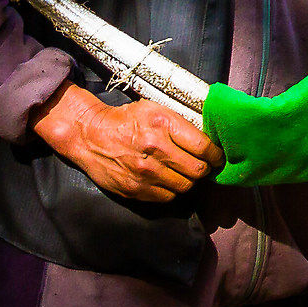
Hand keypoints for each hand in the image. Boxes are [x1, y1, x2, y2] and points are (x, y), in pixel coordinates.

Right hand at [33, 85, 221, 201]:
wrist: (91, 135)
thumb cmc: (126, 120)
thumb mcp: (156, 109)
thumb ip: (181, 124)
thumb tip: (208, 139)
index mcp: (163, 124)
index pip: (203, 147)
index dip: (215, 155)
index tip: (216, 156)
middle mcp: (155, 149)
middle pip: (197, 170)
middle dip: (204, 169)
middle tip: (202, 165)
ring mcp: (144, 172)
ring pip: (184, 186)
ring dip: (188, 180)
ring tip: (184, 172)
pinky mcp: (134, 189)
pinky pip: (167, 197)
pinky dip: (172, 190)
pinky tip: (168, 180)